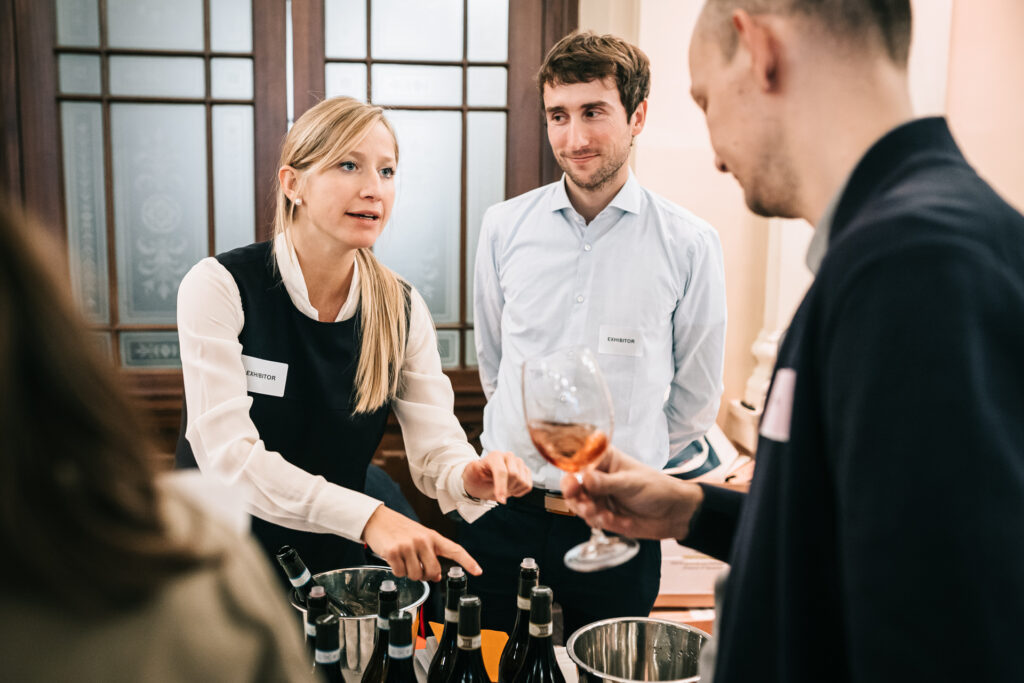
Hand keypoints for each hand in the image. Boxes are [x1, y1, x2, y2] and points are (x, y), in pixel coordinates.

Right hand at [361, 505, 480, 581]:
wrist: (377, 519)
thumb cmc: (399, 529)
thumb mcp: (419, 536)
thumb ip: (430, 554)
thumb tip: (435, 577)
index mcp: (432, 536)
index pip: (455, 550)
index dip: (468, 561)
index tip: (478, 571)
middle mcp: (423, 540)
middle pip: (433, 571)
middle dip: (425, 575)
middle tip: (417, 567)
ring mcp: (409, 546)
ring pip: (416, 575)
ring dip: (409, 573)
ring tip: (403, 560)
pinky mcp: (394, 552)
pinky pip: (400, 573)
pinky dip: (397, 571)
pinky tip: (394, 559)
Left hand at [462, 451, 532, 503]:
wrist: (482, 480)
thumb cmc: (476, 478)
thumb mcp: (470, 476)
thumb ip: (476, 473)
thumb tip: (484, 473)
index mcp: (495, 455)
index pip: (502, 471)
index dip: (502, 487)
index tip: (500, 501)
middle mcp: (508, 456)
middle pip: (515, 476)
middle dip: (506, 489)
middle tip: (497, 492)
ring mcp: (518, 462)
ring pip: (523, 482)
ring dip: (512, 491)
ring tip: (503, 489)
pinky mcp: (525, 470)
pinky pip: (528, 486)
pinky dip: (519, 492)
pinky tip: (510, 489)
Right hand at [560, 446, 703, 539]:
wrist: (674, 514)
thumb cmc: (656, 489)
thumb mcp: (631, 483)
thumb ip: (606, 482)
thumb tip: (584, 477)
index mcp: (603, 460)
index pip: (578, 462)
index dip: (571, 473)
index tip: (572, 485)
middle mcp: (597, 477)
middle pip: (572, 485)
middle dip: (577, 498)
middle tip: (587, 506)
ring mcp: (599, 496)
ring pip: (578, 504)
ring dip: (588, 512)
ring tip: (605, 516)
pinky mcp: (603, 514)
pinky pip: (592, 520)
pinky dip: (603, 522)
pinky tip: (622, 522)